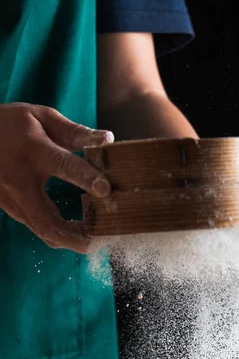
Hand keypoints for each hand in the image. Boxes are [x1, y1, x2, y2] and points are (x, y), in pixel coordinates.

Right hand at [0, 102, 113, 251]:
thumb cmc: (10, 124)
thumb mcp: (40, 117)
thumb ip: (75, 132)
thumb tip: (108, 139)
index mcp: (33, 151)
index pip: (63, 166)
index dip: (86, 178)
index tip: (106, 189)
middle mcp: (21, 183)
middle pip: (49, 222)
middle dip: (78, 237)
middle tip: (105, 238)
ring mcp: (13, 202)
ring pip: (46, 232)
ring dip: (74, 241)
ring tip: (101, 239)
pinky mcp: (12, 211)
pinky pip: (41, 229)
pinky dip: (63, 235)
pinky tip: (83, 233)